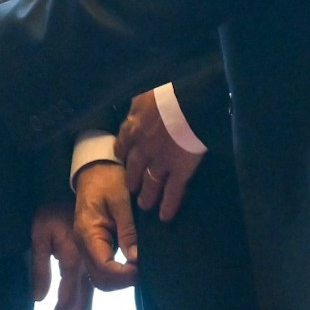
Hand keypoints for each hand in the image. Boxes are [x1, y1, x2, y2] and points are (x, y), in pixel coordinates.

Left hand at [31, 199, 93, 309]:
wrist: (82, 193)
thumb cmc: (53, 211)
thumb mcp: (39, 234)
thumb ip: (40, 267)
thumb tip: (39, 299)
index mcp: (73, 261)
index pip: (66, 300)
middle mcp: (87, 268)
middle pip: (80, 306)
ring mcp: (93, 266)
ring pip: (88, 301)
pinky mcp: (95, 263)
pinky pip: (90, 291)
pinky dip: (80, 307)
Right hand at [73, 159, 139, 289]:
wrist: (96, 169)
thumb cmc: (108, 179)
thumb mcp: (122, 200)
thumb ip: (128, 230)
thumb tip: (136, 259)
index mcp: (88, 232)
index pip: (104, 268)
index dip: (125, 275)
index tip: (143, 268)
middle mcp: (83, 244)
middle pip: (100, 279)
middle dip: (123, 281)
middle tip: (144, 270)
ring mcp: (86, 246)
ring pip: (100, 278)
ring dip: (120, 279)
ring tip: (139, 268)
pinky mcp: (93, 245)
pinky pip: (102, 268)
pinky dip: (117, 272)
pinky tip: (132, 264)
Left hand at [118, 88, 203, 221]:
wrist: (186, 103)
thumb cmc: (168, 93)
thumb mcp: (145, 93)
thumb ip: (140, 104)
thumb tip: (139, 103)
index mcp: (133, 127)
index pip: (123, 145)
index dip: (124, 154)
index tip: (124, 159)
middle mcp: (142, 149)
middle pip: (133, 169)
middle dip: (132, 180)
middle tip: (132, 189)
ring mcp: (160, 162)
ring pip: (150, 184)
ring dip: (146, 197)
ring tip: (145, 207)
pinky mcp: (179, 171)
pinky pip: (172, 192)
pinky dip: (168, 205)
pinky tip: (165, 217)